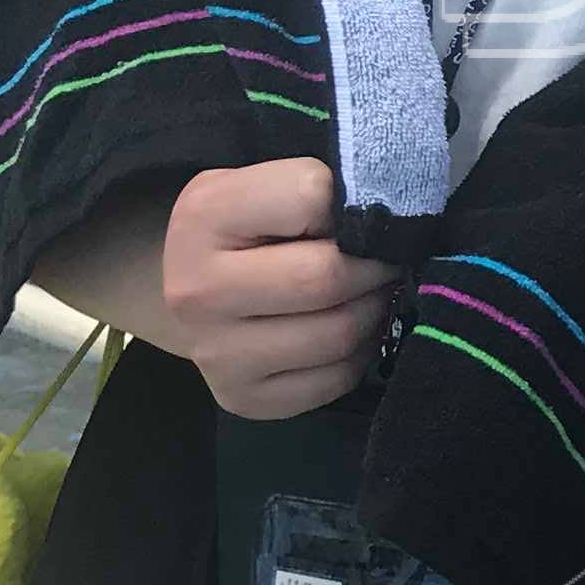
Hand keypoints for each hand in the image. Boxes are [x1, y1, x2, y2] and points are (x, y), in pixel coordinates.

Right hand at [160, 159, 392, 421]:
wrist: (193, 292)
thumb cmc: (244, 229)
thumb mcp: (264, 184)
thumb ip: (317, 189)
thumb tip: (392, 224)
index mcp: (204, 218)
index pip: (312, 197)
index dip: (355, 203)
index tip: (361, 214)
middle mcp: (198, 292)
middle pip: (326, 279)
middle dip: (376, 267)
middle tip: (389, 259)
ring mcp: (216, 355)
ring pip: (339, 335)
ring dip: (374, 311)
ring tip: (371, 292)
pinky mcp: (242, 399)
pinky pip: (336, 380)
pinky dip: (360, 354)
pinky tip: (350, 330)